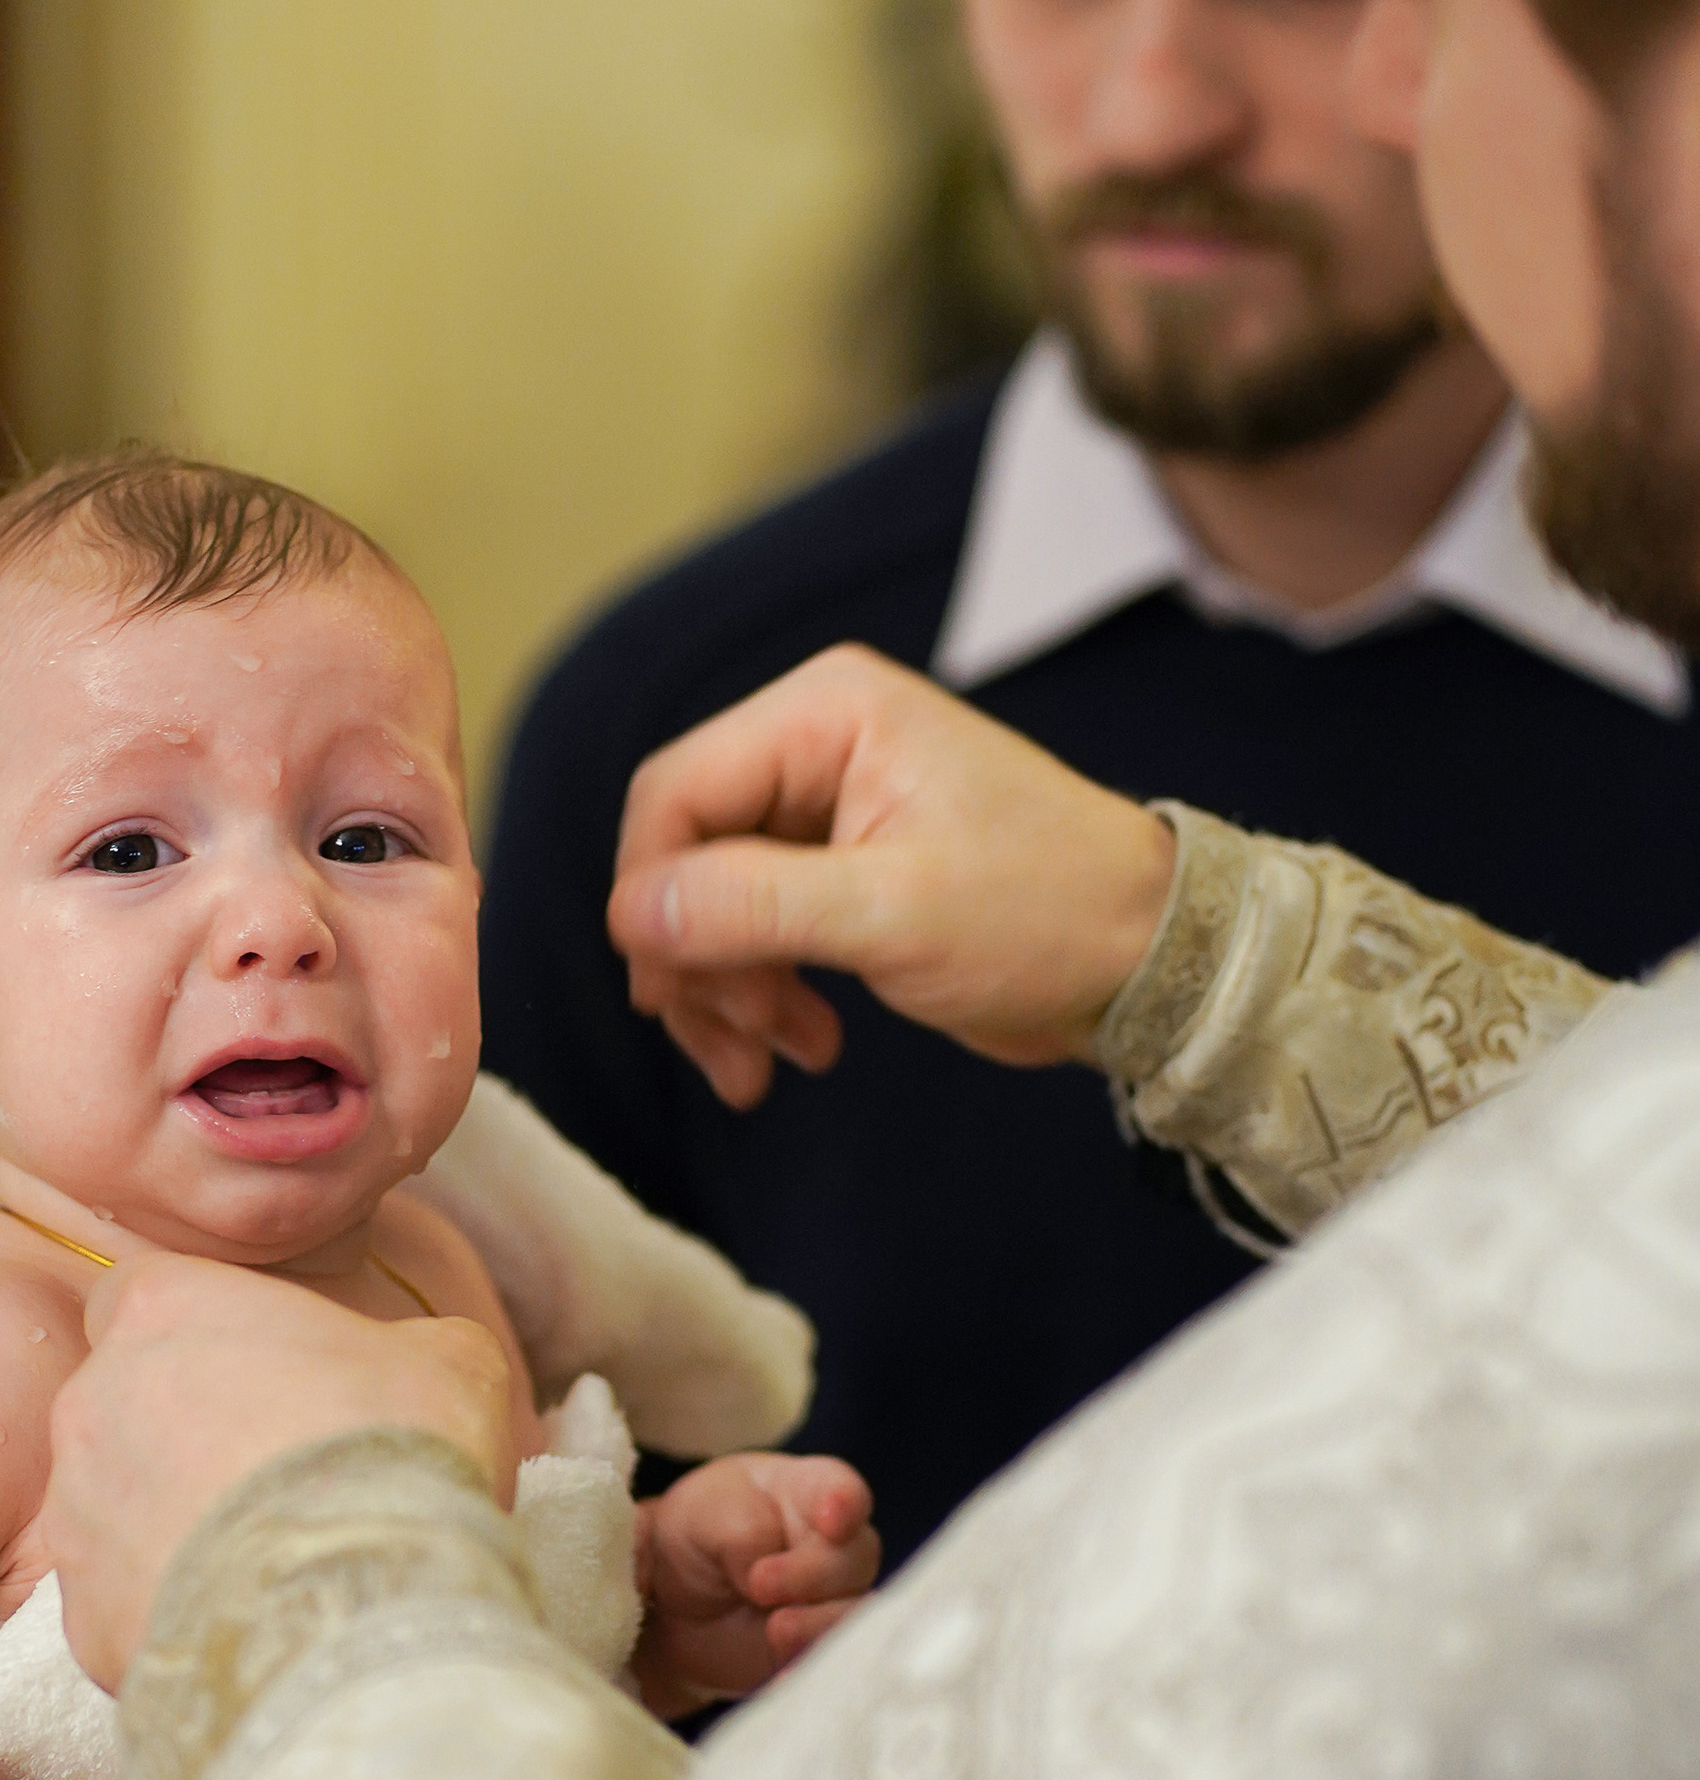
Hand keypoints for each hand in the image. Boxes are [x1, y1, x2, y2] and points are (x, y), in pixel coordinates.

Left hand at [47, 1255, 520, 1691]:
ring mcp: (75, 1516)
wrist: (359, 1604)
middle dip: (181, 1438)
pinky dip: (170, 1614)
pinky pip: (122, 1606)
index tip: (257, 1379)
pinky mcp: (85, 1617)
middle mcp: (92, 1401)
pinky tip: (245, 1624)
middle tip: (273, 1477)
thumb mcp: (448, 1360)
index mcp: (162, 1310)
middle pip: (121, 1408)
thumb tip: (414, 1368)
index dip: (196, 1337)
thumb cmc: (396, 1451)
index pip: (139, 1298)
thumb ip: (404, 1345)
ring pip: (113, 1513)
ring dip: (172, 1529)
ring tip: (264, 1562)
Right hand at [605, 644, 1176, 1104]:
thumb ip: (755, 905)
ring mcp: (826, 812)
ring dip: (726, 995)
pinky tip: (804, 1049)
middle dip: (697, 962)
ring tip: (765, 1065)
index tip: (664, 986)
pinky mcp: (841, 874)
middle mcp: (818, 746)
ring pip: (711, 906)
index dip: (652, 893)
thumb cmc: (1050, 914)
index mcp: (827, 714)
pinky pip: (757, 933)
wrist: (1148, 961)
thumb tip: (632, 912)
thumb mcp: (893, 914)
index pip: (675, 792)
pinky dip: (762, 999)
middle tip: (734, 1044)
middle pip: (685, 854)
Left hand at [633, 1450, 880, 1714]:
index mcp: (805, 1493)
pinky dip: (813, 1667)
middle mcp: (832, 1546)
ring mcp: (832, 1600)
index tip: (831, 1521)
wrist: (674, 1605)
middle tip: (760, 1584)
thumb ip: (739, 1528)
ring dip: (819, 1623)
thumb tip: (760, 1568)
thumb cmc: (695, 1536)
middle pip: (854, 1556)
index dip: (845, 1503)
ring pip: (856, 1611)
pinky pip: (836, 1660)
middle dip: (812, 1572)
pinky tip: (786, 1674)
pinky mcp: (819, 1647)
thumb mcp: (702, 1516)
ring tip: (776, 1631)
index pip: (841, 1488)